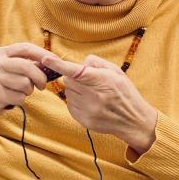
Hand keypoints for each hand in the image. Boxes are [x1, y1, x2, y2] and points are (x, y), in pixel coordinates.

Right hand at [0, 42, 55, 117]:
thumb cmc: (3, 81)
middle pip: (27, 66)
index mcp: (1, 52)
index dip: (43, 54)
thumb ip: (28, 63)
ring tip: (20, 91)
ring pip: (25, 83)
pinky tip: (13, 98)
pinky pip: (20, 97)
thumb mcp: (11, 67)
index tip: (56, 60)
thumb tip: (53, 62)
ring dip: (28, 91)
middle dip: (40, 77)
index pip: (26, 48)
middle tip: (42, 85)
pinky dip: (21, 100)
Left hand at [41, 54, 158, 155]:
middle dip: (74, 78)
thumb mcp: (116, 72)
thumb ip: (96, 63)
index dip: (58, 64)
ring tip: (94, 95)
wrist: (133, 120)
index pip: (75, 71)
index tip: (45, 59)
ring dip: (76, 91)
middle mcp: (93, 95)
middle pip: (68, 80)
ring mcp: (87, 109)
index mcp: (101, 80)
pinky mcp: (83, 119)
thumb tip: (80, 63)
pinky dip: (77, 102)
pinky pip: (70, 105)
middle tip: (89, 82)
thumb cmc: (125, 93)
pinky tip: (91, 104)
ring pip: (68, 92)